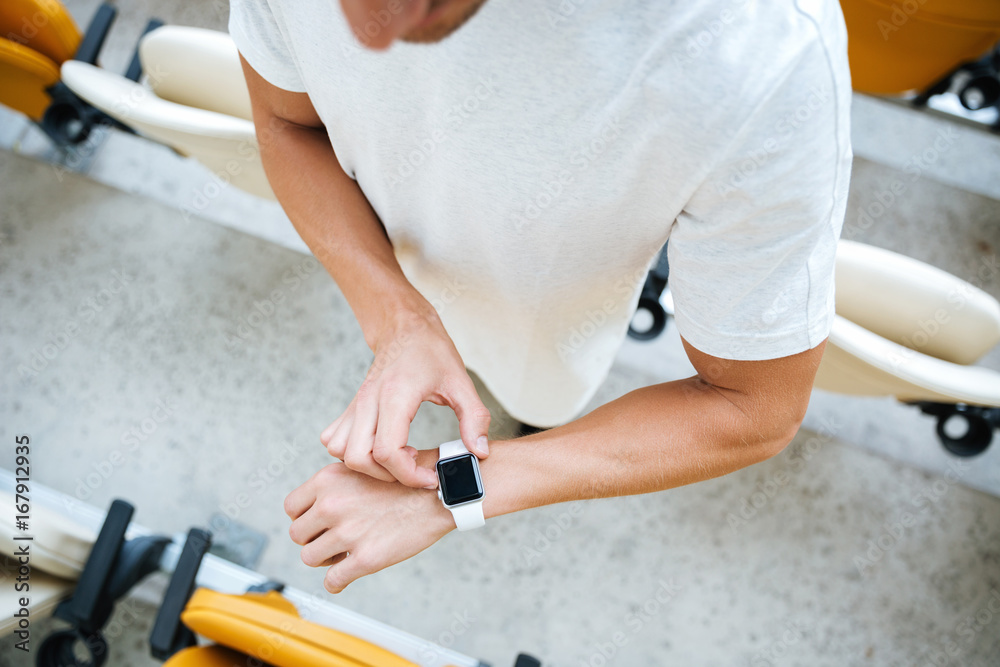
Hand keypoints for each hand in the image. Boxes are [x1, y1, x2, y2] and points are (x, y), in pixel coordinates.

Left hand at [284, 456, 454, 592]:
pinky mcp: (365, 558)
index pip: (291, 507)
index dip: (304, 517)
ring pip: (310, 558)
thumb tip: (317, 502)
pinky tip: (346, 575)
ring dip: (325, 559)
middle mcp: (332, 504)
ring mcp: (347, 533)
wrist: (439, 494)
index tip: (318, 522)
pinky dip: (336, 583)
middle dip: (314, 539)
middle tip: (333, 539)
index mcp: (328, 479)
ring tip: (343, 553)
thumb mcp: (364, 465)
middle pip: (297, 534)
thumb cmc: (407, 479)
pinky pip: (333, 581)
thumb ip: (336, 482)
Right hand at [321, 310, 490, 487]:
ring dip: (367, 465)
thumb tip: (479, 451)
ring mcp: (356, 404)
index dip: (408, 475)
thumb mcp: (461, 382)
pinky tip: (381, 446)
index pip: (387, 452)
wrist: (404, 326)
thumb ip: (474, 418)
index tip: (430, 476)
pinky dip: (352, 452)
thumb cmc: (431, 351)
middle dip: (387, 475)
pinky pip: (335, 440)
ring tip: (399, 456)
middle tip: (415, 466)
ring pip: (341, 451)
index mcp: (396, 396)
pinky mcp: (351, 408)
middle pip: (358, 458)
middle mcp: (368, 401)